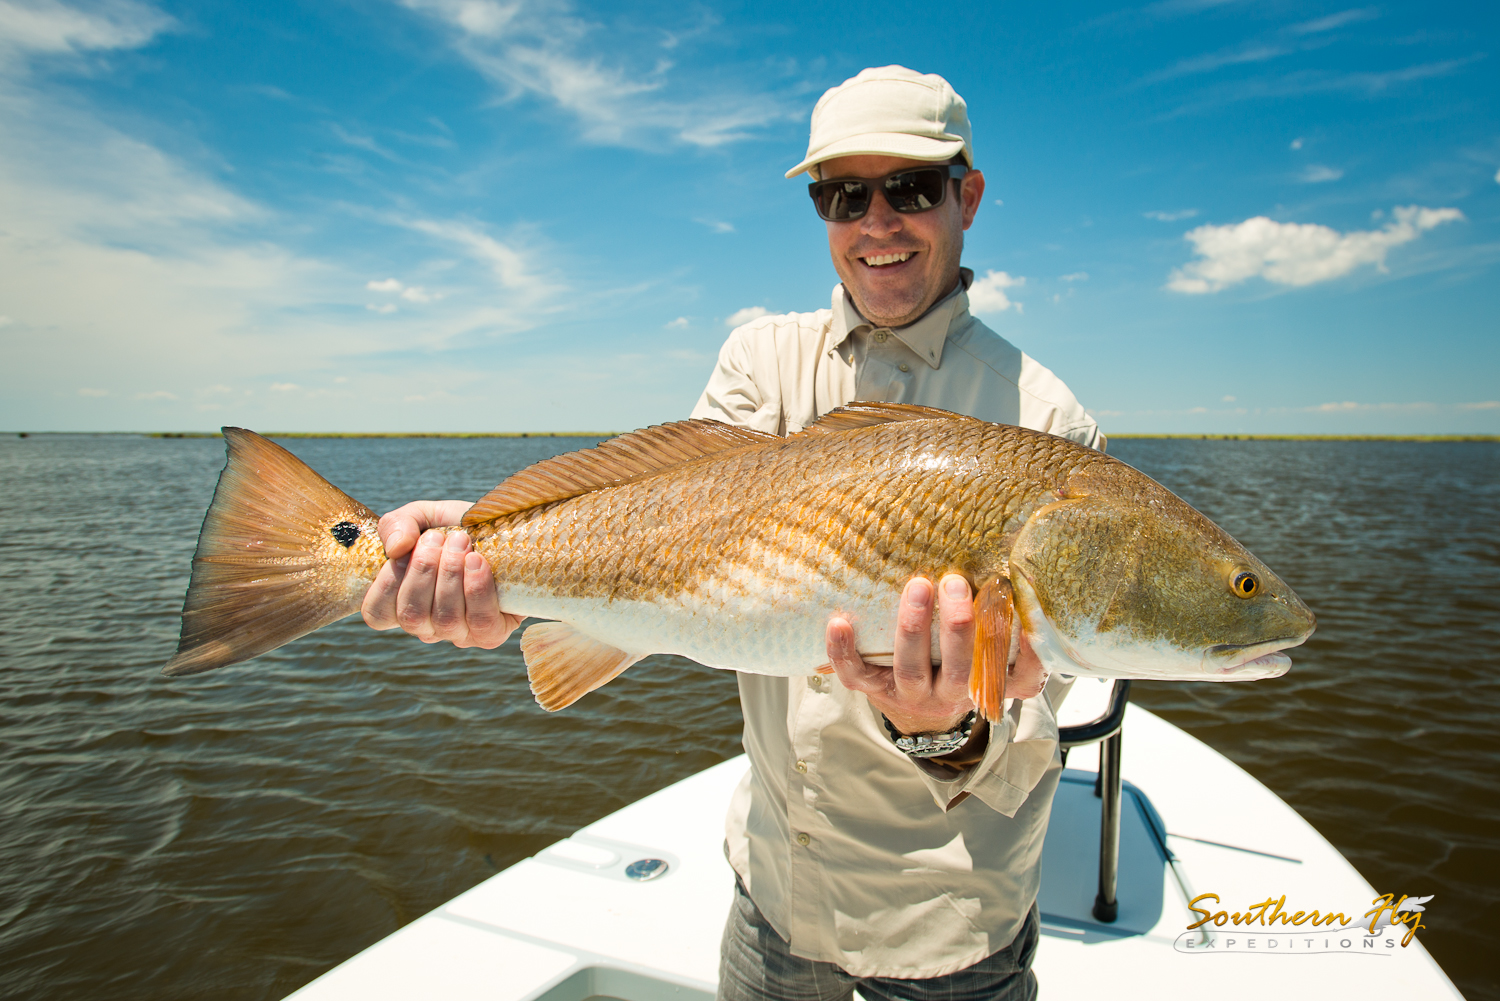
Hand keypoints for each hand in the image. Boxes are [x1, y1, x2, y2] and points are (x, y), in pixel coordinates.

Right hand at [360, 500, 520, 648]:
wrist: (507, 531)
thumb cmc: (458, 528)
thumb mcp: (423, 517)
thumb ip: (397, 525)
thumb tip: (396, 548)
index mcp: (402, 603)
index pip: (377, 613)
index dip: (387, 582)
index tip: (407, 548)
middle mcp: (427, 626)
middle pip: (412, 615)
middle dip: (424, 570)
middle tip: (440, 538)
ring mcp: (458, 634)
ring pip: (445, 619)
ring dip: (451, 574)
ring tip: (462, 542)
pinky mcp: (491, 633)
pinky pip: (480, 623)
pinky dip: (477, 590)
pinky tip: (478, 562)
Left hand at [826, 575, 1050, 734]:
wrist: (920, 718)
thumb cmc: (959, 675)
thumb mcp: (994, 671)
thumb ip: (1019, 650)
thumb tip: (1034, 604)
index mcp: (981, 687)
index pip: (1014, 680)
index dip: (1025, 657)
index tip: (1027, 623)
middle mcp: (945, 696)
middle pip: (956, 668)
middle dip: (957, 627)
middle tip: (955, 583)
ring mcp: (906, 694)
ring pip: (909, 669)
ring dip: (911, 628)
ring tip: (916, 587)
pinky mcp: (871, 689)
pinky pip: (854, 675)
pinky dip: (842, 650)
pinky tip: (839, 621)